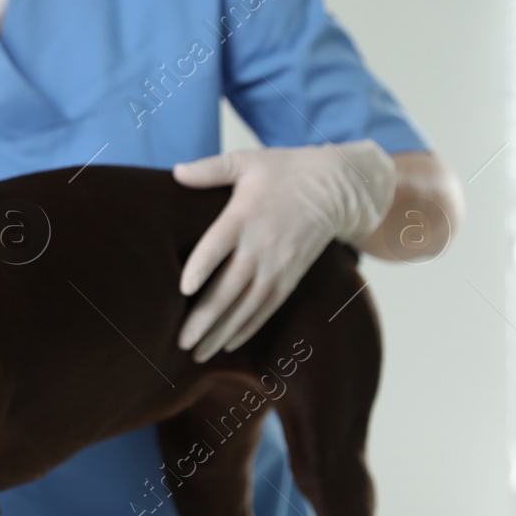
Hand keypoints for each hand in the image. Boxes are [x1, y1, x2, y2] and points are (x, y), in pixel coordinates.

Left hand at [173, 141, 395, 361]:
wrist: (339, 188)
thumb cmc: (286, 171)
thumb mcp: (249, 161)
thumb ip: (211, 169)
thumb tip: (176, 172)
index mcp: (244, 216)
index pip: (219, 245)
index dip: (202, 267)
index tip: (183, 289)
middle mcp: (261, 246)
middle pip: (229, 287)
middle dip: (205, 318)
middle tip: (180, 342)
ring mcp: (277, 266)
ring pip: (246, 306)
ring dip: (221, 332)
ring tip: (196, 354)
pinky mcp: (290, 278)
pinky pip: (266, 309)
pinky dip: (246, 328)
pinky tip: (226, 345)